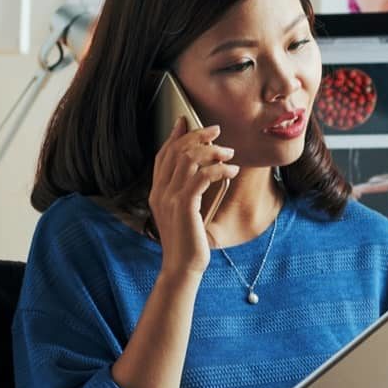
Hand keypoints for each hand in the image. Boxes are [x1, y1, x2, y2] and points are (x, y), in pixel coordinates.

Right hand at [148, 118, 237, 275]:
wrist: (182, 266)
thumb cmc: (186, 242)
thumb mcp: (181, 213)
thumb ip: (184, 193)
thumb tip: (200, 174)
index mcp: (156, 192)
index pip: (162, 155)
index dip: (174, 135)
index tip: (186, 120)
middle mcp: (160, 192)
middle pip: (176, 151)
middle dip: (197, 135)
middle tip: (216, 130)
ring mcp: (170, 198)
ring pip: (189, 159)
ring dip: (212, 151)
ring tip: (229, 153)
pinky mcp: (185, 205)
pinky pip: (202, 176)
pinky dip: (219, 169)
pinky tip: (231, 171)